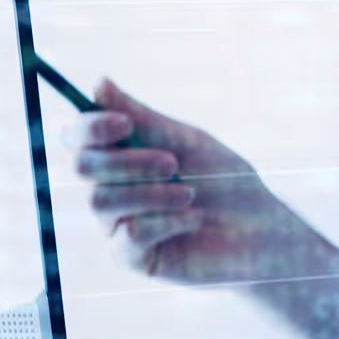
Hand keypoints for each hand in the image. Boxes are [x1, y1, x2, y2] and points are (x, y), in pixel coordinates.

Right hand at [76, 82, 330, 287]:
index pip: (77, 138)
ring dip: (153, 193)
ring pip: (102, 201)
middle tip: (174, 163)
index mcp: (120, 157)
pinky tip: (194, 219)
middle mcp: (109, 189)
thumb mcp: (188, 143)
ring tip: (191, 195)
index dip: (90, 128)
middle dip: (129, 161)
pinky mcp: (130, 257)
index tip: (125, 125)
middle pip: (83, 167)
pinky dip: (168, 221)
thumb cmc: (226, 182)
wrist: (262, 230)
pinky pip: (128, 234)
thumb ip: (142, 117)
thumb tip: (98, 82)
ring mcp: (115, 225)